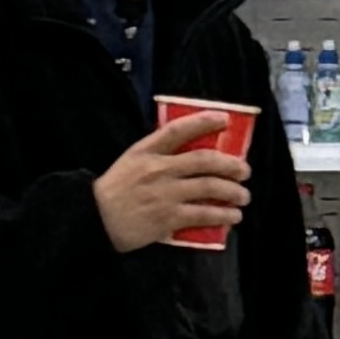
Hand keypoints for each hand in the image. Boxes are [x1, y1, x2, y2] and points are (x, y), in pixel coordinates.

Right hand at [92, 109, 248, 255]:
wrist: (94, 219)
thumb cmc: (117, 189)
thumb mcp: (132, 160)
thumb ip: (158, 153)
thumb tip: (193, 149)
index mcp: (146, 151)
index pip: (177, 130)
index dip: (203, 121)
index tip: (224, 119)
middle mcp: (158, 169)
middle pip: (204, 161)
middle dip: (232, 165)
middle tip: (244, 171)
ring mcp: (164, 194)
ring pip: (210, 188)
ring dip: (234, 192)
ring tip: (243, 197)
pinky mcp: (167, 218)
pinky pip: (203, 214)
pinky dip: (223, 215)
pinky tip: (233, 216)